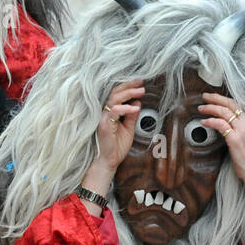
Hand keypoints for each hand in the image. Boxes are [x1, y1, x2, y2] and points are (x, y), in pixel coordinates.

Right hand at [81, 80, 144, 199]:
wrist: (108, 161)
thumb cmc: (116, 146)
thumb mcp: (129, 129)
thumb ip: (132, 116)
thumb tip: (137, 102)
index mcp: (111, 112)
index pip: (118, 94)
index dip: (128, 87)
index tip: (140, 83)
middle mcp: (105, 112)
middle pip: (115, 92)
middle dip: (129, 85)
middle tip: (141, 83)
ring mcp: (104, 117)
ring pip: (114, 98)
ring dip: (129, 93)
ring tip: (141, 92)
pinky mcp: (104, 124)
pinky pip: (114, 111)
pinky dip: (125, 108)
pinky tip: (135, 107)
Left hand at [199, 92, 244, 214]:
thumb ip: (242, 126)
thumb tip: (226, 119)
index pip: (238, 103)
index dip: (224, 98)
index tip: (215, 97)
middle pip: (230, 103)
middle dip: (215, 98)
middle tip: (205, 96)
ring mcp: (242, 130)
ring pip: (223, 111)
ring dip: (210, 108)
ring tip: (201, 108)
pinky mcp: (234, 138)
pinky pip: (219, 124)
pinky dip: (210, 121)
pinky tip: (204, 122)